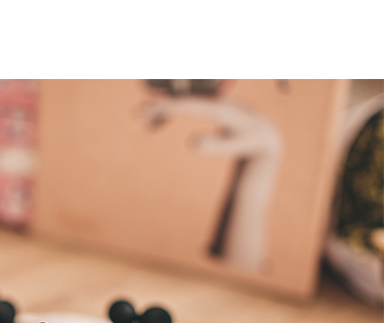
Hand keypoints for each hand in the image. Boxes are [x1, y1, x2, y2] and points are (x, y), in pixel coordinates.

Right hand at [139, 97, 281, 157]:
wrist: (264, 134)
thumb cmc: (250, 141)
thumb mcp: (237, 146)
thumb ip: (215, 145)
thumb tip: (191, 142)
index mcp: (219, 109)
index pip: (188, 104)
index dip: (167, 107)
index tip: (149, 111)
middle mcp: (213, 101)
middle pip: (180, 98)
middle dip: (157, 105)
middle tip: (136, 114)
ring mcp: (210, 103)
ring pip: (179, 101)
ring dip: (160, 109)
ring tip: (141, 120)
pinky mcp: (207, 108)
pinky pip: (183, 107)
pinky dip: (168, 113)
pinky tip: (155, 125)